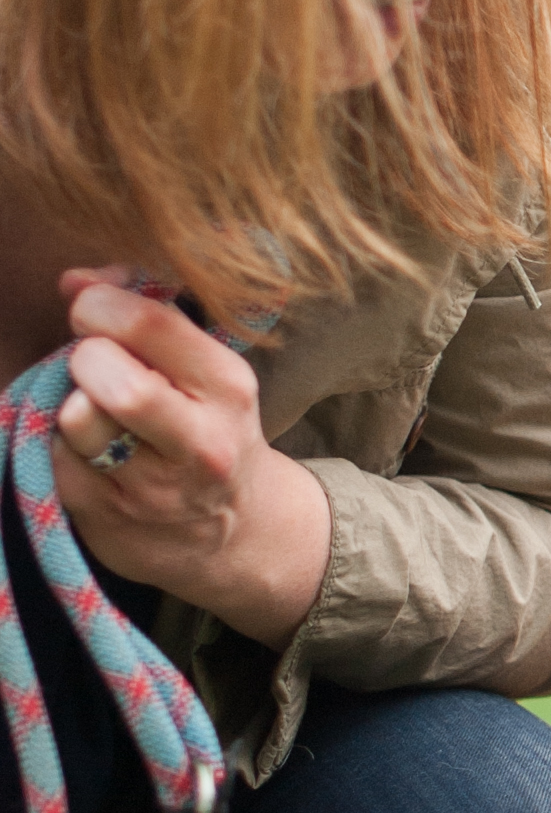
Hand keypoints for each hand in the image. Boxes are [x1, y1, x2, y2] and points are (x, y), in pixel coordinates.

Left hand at [49, 275, 331, 649]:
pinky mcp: (106, 516)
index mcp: (228, 389)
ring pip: (76, 418)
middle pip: (110, 378)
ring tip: (94, 411)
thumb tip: (74, 280)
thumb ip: (146, 317)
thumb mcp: (205, 371)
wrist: (234, 533)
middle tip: (93, 365)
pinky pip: (54, 454)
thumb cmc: (206, 429)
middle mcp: (199, 443)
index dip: (100, 304)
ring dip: (70, 404)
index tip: (92, 309)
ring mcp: (151, 488)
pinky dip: (60, 442)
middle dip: (85, 358)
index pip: (149, 324)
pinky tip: (89, 450)